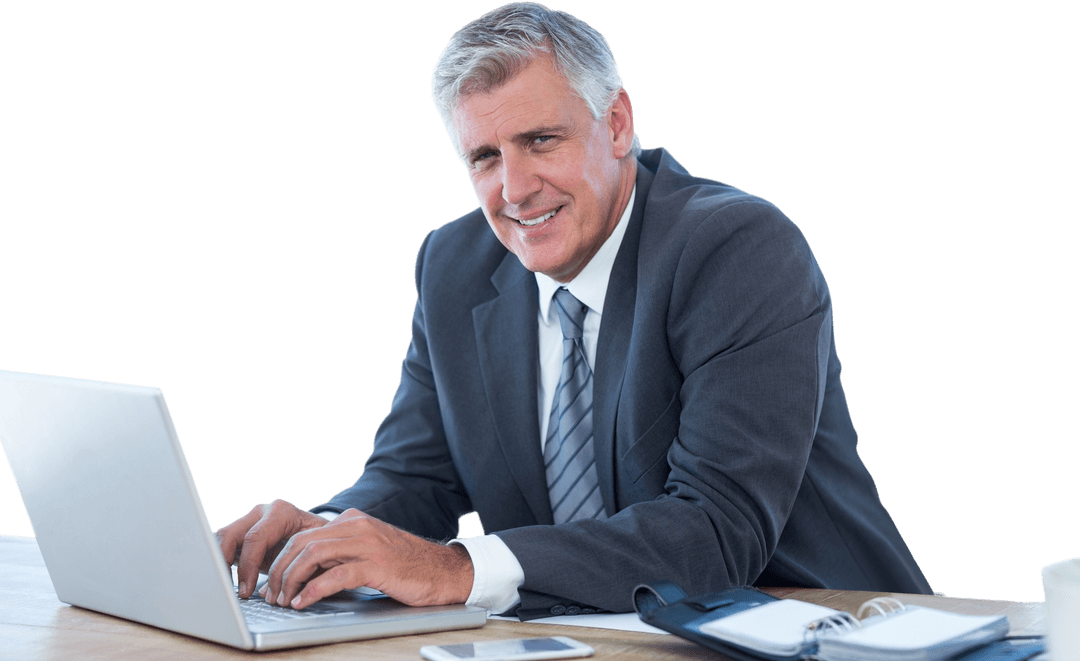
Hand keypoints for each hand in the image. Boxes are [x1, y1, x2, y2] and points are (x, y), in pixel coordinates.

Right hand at [215, 499, 328, 598]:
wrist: (321, 534)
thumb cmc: (321, 543)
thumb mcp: (316, 552)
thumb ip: (298, 568)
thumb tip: (273, 594)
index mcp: (282, 512)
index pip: (256, 537)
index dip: (248, 566)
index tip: (247, 590)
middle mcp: (263, 512)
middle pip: (231, 534)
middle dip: (225, 564)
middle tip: (229, 590)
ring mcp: (250, 520)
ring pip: (222, 538)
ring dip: (220, 564)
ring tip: (225, 588)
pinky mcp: (243, 532)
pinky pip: (224, 545)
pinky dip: (221, 563)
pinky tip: (226, 582)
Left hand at [259, 508, 473, 609]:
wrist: (446, 571)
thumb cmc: (408, 566)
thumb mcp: (368, 552)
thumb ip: (341, 554)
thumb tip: (304, 574)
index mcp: (353, 520)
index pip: (303, 534)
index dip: (281, 560)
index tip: (272, 583)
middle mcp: (357, 526)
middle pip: (302, 542)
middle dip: (280, 570)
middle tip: (271, 595)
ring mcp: (367, 544)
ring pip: (313, 555)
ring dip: (291, 580)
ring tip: (284, 600)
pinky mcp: (377, 565)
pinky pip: (335, 575)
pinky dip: (313, 590)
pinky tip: (304, 602)